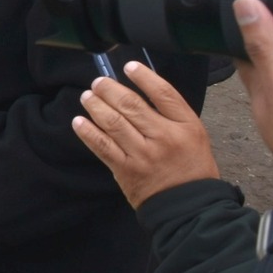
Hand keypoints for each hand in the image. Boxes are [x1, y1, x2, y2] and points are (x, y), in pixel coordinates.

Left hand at [72, 63, 218, 207]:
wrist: (188, 206)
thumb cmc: (191, 167)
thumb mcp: (194, 136)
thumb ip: (172, 115)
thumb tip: (141, 89)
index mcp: (186, 126)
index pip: (163, 93)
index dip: (144, 77)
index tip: (129, 66)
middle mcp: (164, 137)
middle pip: (131, 105)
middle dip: (109, 89)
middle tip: (98, 83)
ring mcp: (143, 154)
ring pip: (113, 122)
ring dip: (95, 106)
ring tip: (87, 97)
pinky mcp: (126, 169)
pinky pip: (102, 145)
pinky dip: (87, 131)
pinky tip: (79, 121)